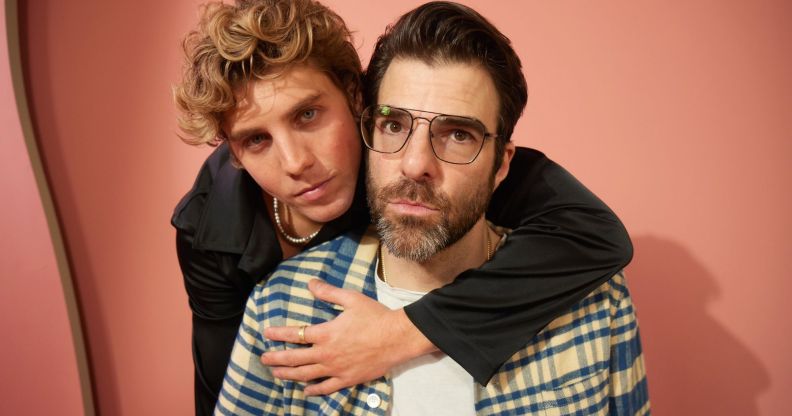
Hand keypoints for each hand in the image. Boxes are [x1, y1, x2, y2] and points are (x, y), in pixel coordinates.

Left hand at [261, 279, 435, 394]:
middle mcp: (327, 354)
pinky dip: (313, 391)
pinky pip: (326, 388)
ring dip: (288, 375)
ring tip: (276, 373)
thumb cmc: (375, 316)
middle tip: (264, 358)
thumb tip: (310, 282)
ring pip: (306, 375)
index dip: (279, 334)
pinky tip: (305, 391)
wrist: (397, 338)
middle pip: (295, 359)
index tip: (266, 333)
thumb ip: (328, 292)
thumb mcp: (351, 299)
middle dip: (277, 358)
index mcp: (326, 333)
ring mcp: (336, 369)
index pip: (296, 334)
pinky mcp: (347, 379)